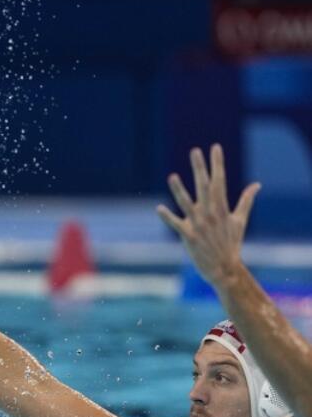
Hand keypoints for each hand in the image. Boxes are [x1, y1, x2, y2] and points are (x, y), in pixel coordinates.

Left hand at [159, 144, 259, 287]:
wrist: (225, 268)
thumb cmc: (232, 243)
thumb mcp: (240, 220)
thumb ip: (246, 201)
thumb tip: (257, 184)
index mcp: (222, 207)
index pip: (219, 180)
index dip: (217, 164)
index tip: (215, 148)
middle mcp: (210, 213)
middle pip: (204, 186)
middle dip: (200, 168)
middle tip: (195, 151)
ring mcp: (199, 224)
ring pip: (187, 203)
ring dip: (179, 190)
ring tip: (172, 176)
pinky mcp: (188, 236)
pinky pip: (176, 224)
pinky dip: (167, 217)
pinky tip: (158, 208)